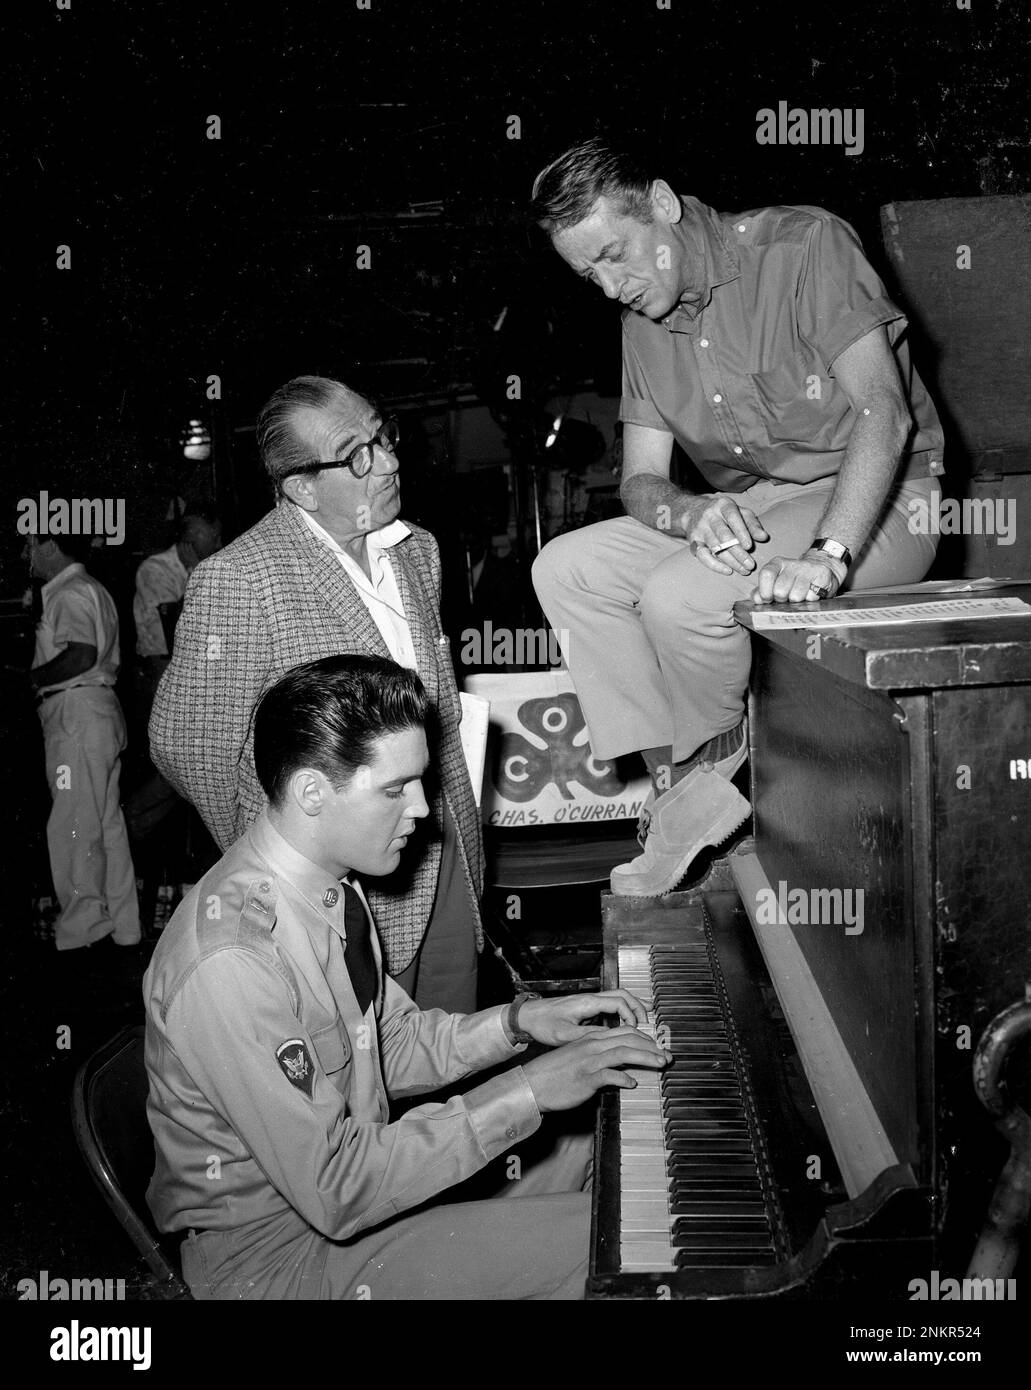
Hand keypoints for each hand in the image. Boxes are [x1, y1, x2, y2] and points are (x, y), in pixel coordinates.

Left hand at [517, 989, 647, 1046]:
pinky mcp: (586, 1007)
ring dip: (632, 1007)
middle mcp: (590, 999)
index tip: (635, 1030)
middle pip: (623, 995)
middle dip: (638, 1007)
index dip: (631, 1016)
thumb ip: (587, 1036)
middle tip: (648, 1023)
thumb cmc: (543, 1024)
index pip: (618, 1002)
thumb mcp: (565, 1035)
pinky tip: (627, 1022)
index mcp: (587, 1003)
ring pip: (617, 998)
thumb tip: (609, 1040)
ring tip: (646, 1019)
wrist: (528, 1016)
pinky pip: (610, 1004)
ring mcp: (589, 1002)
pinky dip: (623, 1010)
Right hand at [521, 1026, 670, 1112]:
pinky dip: (624, 1078)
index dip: (645, 1039)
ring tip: (660, 1065)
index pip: (625, 1032)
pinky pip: (610, 1075)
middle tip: (667, 1056)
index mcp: (592, 1039)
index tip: (658, 1048)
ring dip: (646, 1058)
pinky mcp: (586, 1078)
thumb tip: (619, 1065)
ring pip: (624, 1052)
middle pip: (629, 1039)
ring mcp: (589, 1061)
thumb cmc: (555, 1073)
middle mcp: (593, 1046)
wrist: (533, 1084)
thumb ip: (598, 1056)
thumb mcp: (578, 1057)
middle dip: (652, 1047)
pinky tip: (631, 1083)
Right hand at [682, 495, 769, 575]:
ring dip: (731, 561)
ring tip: (744, 570)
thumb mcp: (740, 513)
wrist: (694, 512)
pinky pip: (703, 556)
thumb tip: (763, 537)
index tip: (749, 546)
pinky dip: (715, 565)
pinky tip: (728, 570)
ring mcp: (700, 528)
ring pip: (715, 548)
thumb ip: (752, 524)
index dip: (741, 531)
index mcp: (723, 505)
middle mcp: (709, 515)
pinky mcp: (693, 541)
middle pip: (723, 535)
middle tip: (750, 565)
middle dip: (738, 552)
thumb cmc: (724, 514)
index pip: (732, 517)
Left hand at [751, 549, 847, 604]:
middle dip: (782, 600)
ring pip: (796, 596)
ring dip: (797, 602)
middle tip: (787, 597)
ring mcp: (808, 569)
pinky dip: (810, 601)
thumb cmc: (794, 581)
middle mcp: (792, 563)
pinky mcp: (822, 575)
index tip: (768, 599)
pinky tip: (811, 594)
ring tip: (800, 596)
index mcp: (777, 563)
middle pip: (780, 590)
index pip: (766, 574)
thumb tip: (757, 599)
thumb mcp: (775, 583)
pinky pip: (811, 597)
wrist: (820, 570)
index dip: (765, 591)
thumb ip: (762, 592)